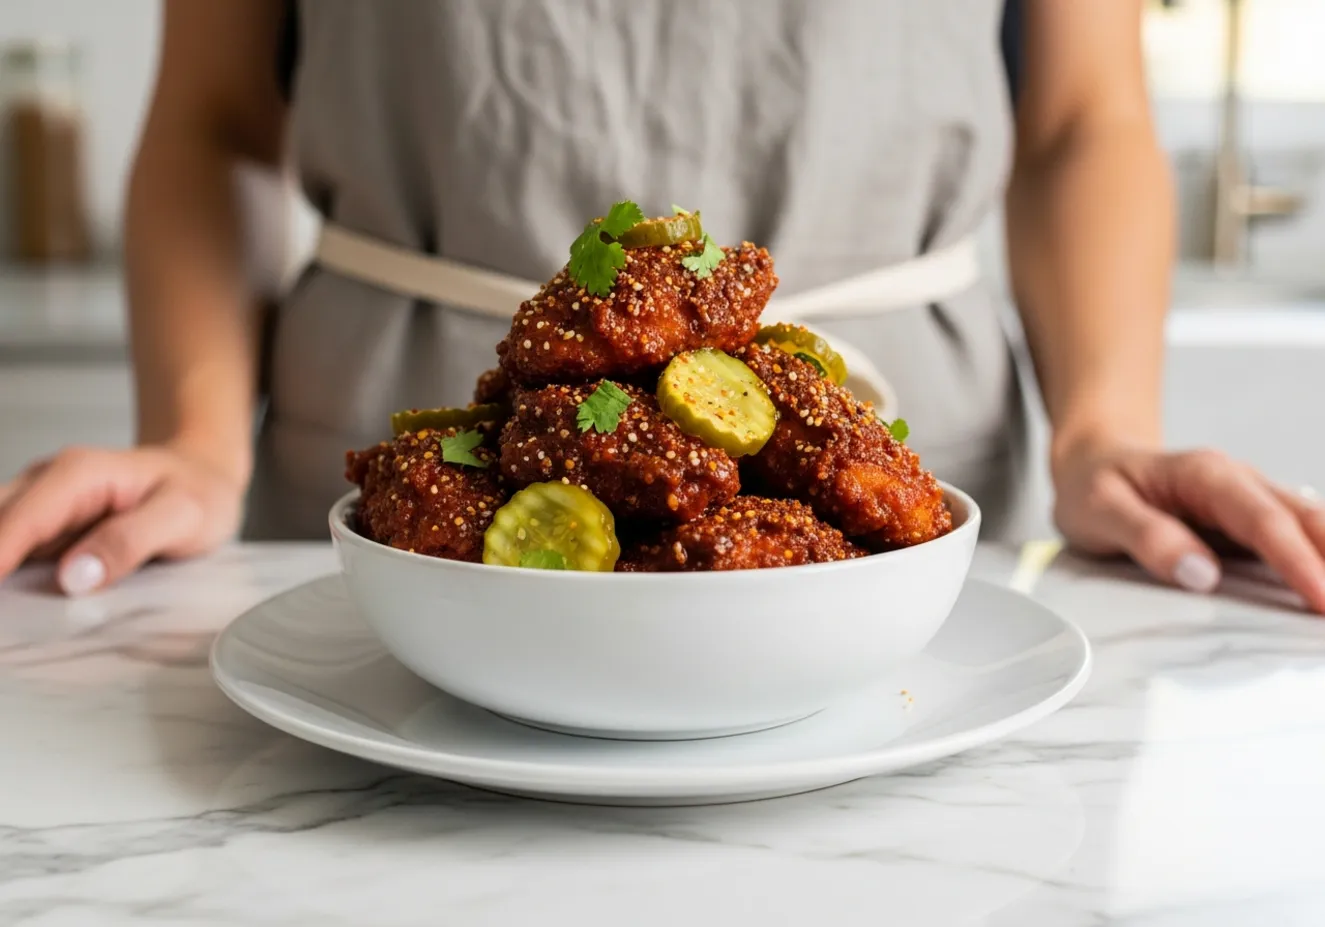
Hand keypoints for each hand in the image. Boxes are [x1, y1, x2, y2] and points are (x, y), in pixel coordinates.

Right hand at [0, 443, 245, 595]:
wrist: (201, 475)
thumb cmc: (197, 493)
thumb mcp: (183, 515)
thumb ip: (131, 541)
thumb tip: (75, 576)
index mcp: (78, 475)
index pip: (20, 521)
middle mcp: (46, 483)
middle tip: (7, 620)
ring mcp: (39, 505)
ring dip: (0, 573)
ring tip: (12, 618)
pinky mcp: (41, 528)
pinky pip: (10, 550)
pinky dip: (6, 575)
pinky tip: (14, 606)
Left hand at [1052, 439, 1324, 613]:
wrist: (1093, 460)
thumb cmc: (1094, 483)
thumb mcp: (1099, 509)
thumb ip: (1147, 537)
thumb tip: (1200, 573)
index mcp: (1206, 476)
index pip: (1263, 521)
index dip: (1298, 561)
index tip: (1322, 599)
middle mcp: (1239, 484)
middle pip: (1306, 520)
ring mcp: (1249, 503)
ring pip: (1310, 527)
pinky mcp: (1249, 525)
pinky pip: (1295, 541)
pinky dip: (1318, 564)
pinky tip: (1324, 592)